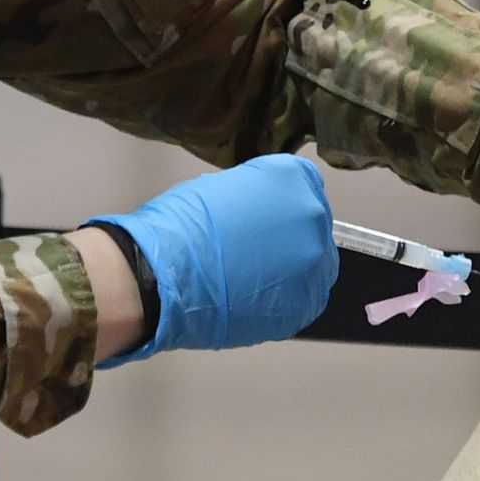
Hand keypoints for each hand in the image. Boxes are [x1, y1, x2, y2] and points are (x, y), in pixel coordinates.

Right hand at [90, 153, 337, 366]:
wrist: (163, 276)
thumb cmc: (181, 228)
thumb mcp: (220, 186)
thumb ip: (256, 195)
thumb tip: (261, 208)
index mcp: (292, 178)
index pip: (304, 184)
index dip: (282, 203)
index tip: (268, 217)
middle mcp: (312, 215)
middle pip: (313, 223)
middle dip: (290, 234)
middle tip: (258, 249)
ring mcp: (315, 260)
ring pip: (316, 262)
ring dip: (293, 268)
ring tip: (254, 277)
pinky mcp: (307, 303)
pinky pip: (306, 297)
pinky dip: (286, 299)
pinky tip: (256, 298)